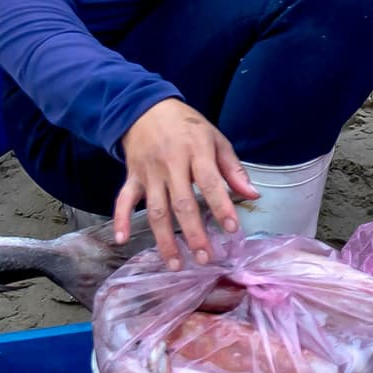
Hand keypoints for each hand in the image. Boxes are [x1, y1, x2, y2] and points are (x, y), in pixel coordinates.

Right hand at [114, 97, 256, 260]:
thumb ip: (233, 168)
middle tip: (205, 258)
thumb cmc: (187, 127)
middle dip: (194, 234)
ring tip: (176, 263)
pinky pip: (123, 200)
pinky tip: (121, 240)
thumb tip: (253, 194)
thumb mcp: (215, 139)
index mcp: (196, 152)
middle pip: (182, 203)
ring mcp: (149, 172)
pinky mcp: (132, 177)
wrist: (146, 108)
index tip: (232, 229)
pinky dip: (120, 219)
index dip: (221, 207)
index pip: (210, 182)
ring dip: (164, 239)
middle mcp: (171, 164)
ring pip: (155, 210)